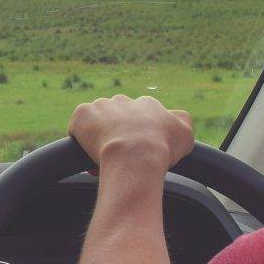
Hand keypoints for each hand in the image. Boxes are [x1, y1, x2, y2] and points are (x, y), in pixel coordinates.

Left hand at [69, 95, 193, 172]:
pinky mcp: (82, 114)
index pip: (141, 118)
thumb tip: (178, 118)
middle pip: (118, 118)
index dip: (138, 138)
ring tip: (103, 162)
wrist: (135, 156)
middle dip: (117, 136)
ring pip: (97, 123)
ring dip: (99, 139)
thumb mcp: (185, 135)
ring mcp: (101, 106)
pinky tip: (89, 156)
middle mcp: (124, 100)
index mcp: (147, 105)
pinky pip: (78, 127)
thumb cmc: (161, 149)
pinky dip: (81, 141)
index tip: (137, 155)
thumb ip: (182, 122)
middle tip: (120, 158)